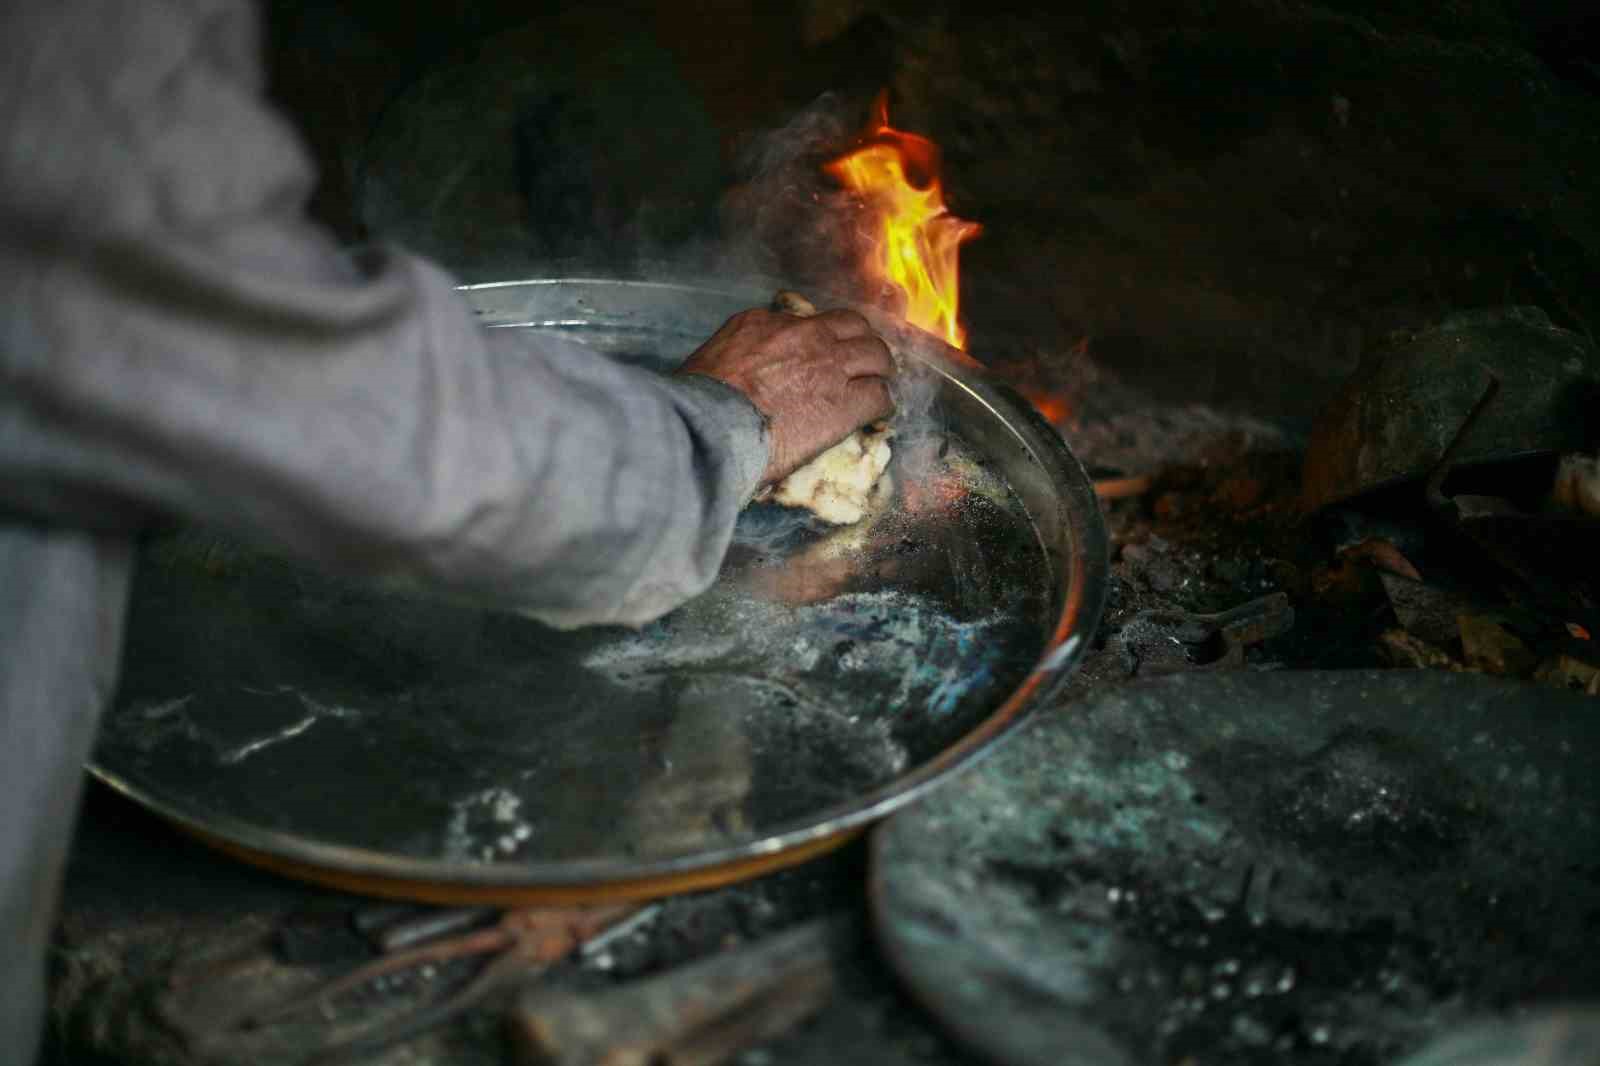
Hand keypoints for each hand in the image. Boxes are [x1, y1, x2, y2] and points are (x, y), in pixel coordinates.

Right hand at [677, 306, 894, 484]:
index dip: (822, 336)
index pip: (808, 320)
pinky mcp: (845, 404)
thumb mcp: (712, 357)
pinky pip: (879, 397)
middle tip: (863, 359)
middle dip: (861, 341)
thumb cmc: (700, 402)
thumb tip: (744, 372)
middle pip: (853, 326)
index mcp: (767, 322)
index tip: (821, 351)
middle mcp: (805, 335)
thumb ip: (739, 354)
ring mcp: (830, 367)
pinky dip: (882, 405)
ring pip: (876, 355)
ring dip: (879, 369)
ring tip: (879, 382)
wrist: (712, 424)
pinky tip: (878, 414)